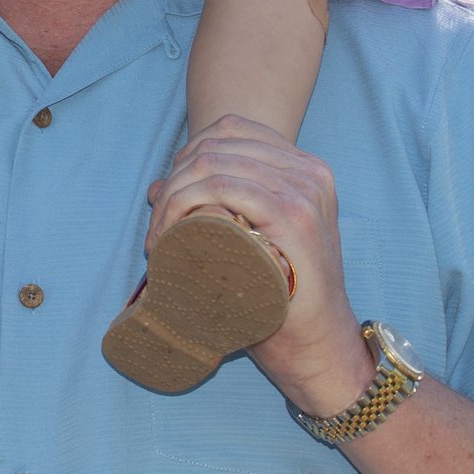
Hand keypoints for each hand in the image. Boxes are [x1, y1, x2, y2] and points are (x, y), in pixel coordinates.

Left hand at [145, 115, 369, 415]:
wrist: (317, 343)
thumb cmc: (279, 296)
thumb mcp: (249, 239)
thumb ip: (213, 205)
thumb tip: (156, 186)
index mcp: (305, 168)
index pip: (230, 130)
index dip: (187, 156)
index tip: (168, 201)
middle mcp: (310, 172)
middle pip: (215, 145)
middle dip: (174, 182)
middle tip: (156, 229)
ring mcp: (305, 192)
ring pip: (211, 163)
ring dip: (172, 198)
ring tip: (158, 239)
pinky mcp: (293, 217)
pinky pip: (223, 186)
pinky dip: (184, 204)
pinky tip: (169, 236)